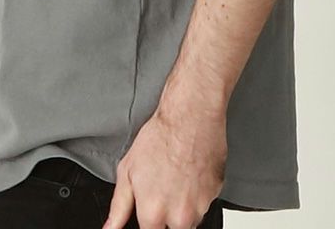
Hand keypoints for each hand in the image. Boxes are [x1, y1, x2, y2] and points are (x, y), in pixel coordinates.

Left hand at [102, 100, 226, 228]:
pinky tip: (189, 173)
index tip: (149, 210)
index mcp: (153, 213)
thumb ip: (118, 207)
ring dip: (183, 207)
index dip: (148, 221)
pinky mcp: (216, 194)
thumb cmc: (160, 137)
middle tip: (163, 192)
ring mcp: (200, 207)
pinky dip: (197, 193)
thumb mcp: (127, 170)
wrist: (190, 115)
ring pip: (190, 220)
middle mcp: (179, 216)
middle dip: (167, 219)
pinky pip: (205, 203)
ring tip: (176, 178)